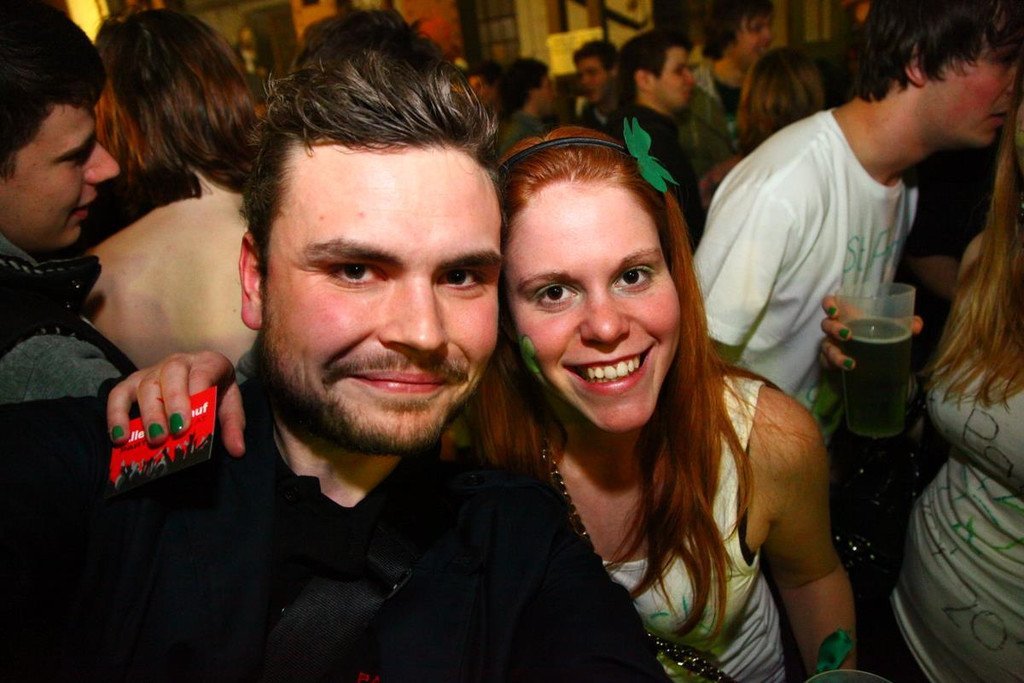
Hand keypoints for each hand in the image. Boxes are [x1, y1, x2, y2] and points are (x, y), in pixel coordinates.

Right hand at [106, 351, 245, 457]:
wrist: (199, 376)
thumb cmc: (214, 392)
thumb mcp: (230, 406)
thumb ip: (233, 426)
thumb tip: (237, 450)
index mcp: (207, 362)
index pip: (202, 373)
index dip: (195, 395)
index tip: (192, 421)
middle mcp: (178, 362)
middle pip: (171, 375)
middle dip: (171, 405)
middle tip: (174, 433)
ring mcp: (153, 370)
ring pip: (146, 385)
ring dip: (149, 414)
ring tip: (154, 440)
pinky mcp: (132, 381)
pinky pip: (118, 394)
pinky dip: (116, 415)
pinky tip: (120, 439)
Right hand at [819, 295, 922, 370]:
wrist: (874, 360)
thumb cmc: (878, 335)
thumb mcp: (893, 327)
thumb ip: (905, 323)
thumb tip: (916, 326)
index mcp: (847, 315)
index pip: (830, 304)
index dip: (829, 305)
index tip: (836, 311)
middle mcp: (836, 328)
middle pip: (826, 325)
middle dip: (834, 329)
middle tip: (848, 335)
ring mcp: (831, 345)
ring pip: (825, 347)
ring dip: (835, 354)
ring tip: (851, 363)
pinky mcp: (830, 361)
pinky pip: (826, 363)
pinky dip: (835, 366)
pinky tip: (847, 370)